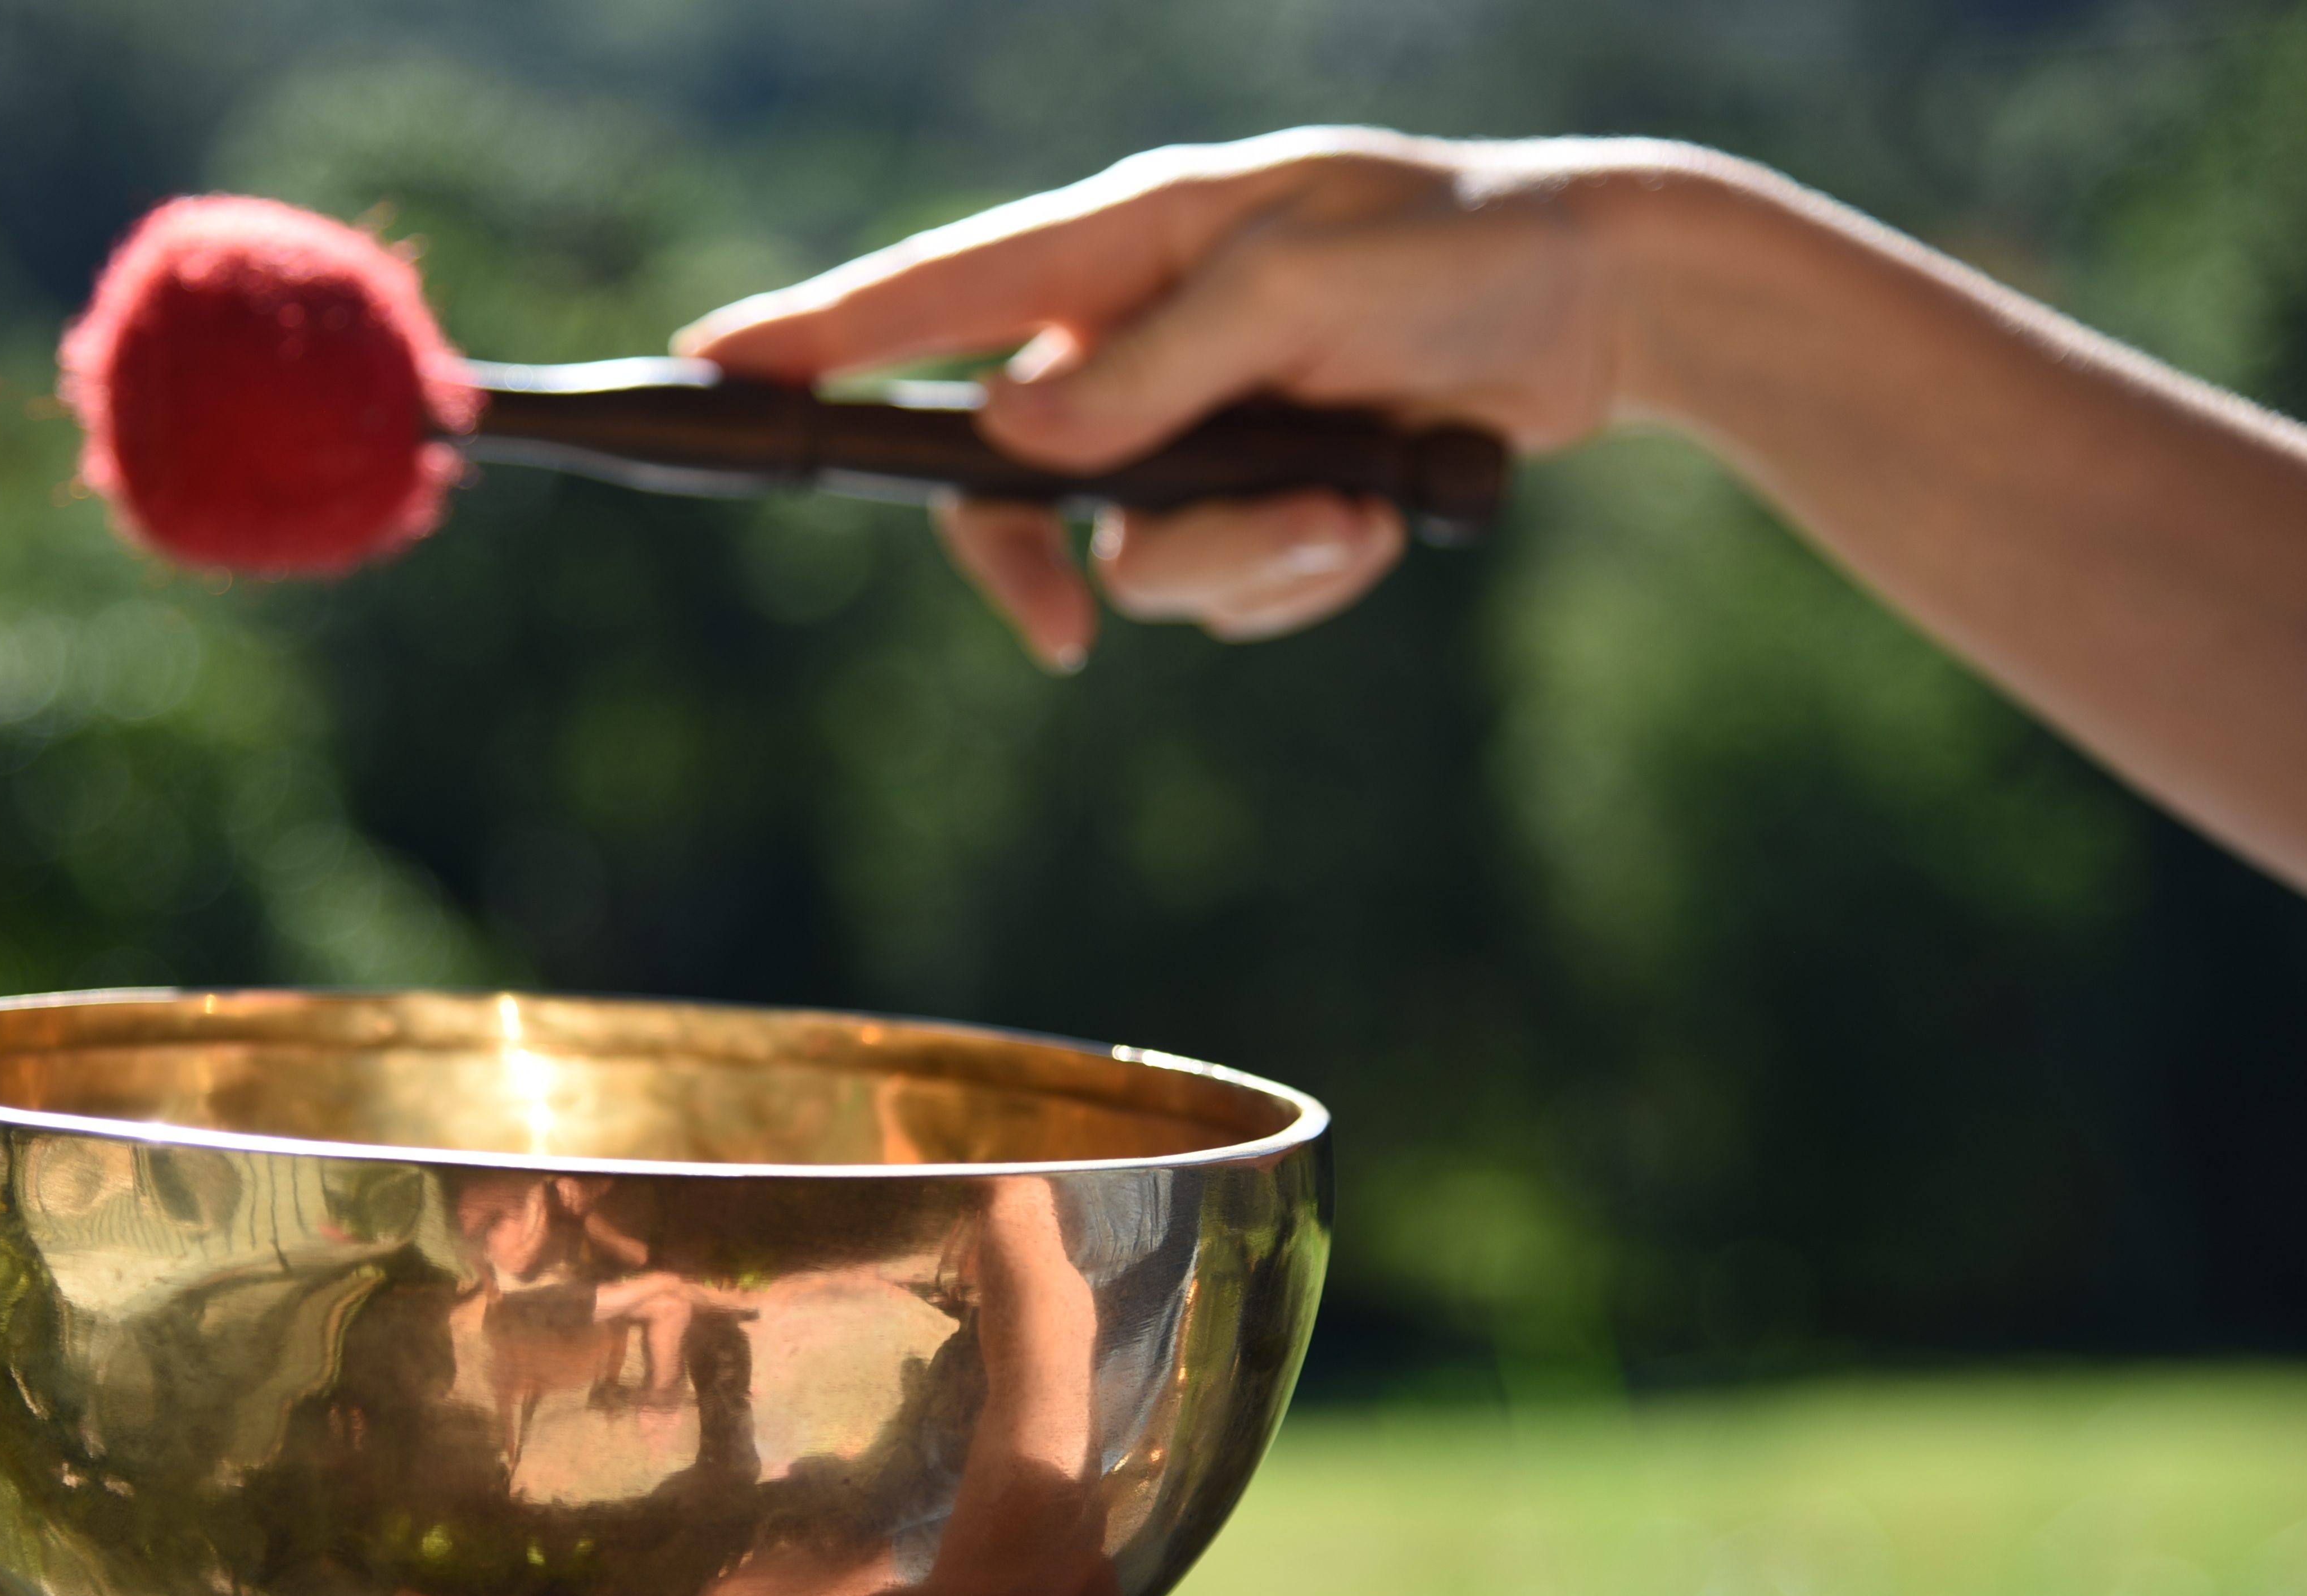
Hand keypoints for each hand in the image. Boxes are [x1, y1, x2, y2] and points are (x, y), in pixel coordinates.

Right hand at [676, 129, 1669, 666]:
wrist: (1596, 308)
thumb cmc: (1455, 251)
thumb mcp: (1309, 288)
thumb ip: (1159, 366)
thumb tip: (1015, 440)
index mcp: (1126, 241)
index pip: (936, 297)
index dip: (817, 335)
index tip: (709, 363)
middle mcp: (1133, 338)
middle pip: (1001, 481)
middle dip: (1035, 567)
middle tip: (1061, 643)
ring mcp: (1186, 425)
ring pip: (1130, 558)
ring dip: (1248, 562)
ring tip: (1358, 506)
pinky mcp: (1249, 494)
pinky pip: (1220, 588)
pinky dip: (1300, 574)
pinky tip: (1380, 517)